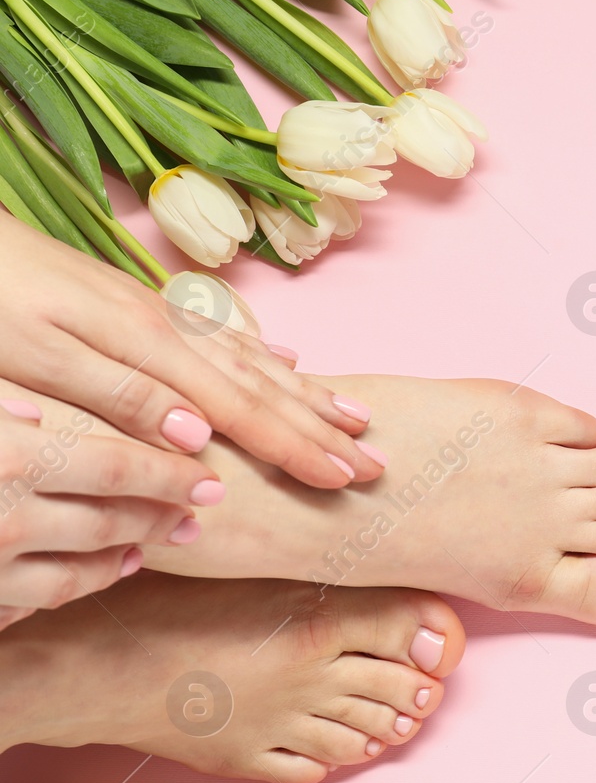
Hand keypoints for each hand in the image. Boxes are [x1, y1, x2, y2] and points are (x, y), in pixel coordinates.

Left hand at [0, 213, 382, 488]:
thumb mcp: (33, 359)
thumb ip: (118, 396)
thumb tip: (200, 434)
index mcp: (146, 345)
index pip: (240, 410)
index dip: (295, 448)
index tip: (344, 479)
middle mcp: (166, 324)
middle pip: (260, 387)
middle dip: (321, 429)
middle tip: (374, 463)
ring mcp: (156, 310)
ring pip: (250, 360)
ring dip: (307, 394)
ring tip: (354, 416)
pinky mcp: (138, 303)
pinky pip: (222, 335)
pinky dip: (261, 354)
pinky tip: (284, 361)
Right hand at [0, 401, 219, 623]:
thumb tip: (35, 416)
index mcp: (8, 458)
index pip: (114, 469)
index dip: (171, 477)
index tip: (209, 482)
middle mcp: (3, 517)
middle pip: (107, 524)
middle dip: (159, 522)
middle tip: (194, 518)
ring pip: (78, 573)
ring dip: (122, 558)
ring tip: (149, 545)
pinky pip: (36, 600)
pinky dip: (75, 584)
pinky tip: (95, 570)